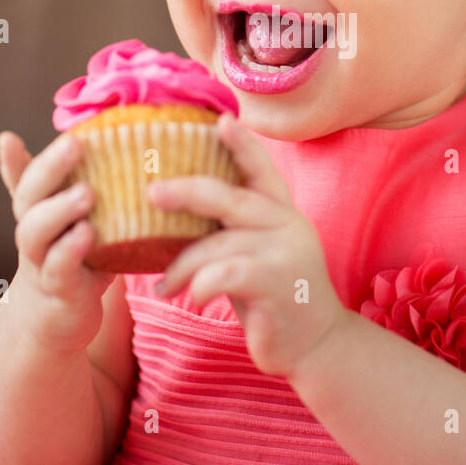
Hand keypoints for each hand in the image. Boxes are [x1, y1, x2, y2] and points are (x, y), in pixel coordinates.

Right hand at [0, 129, 112, 353]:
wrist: (57, 319)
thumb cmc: (77, 259)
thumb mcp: (79, 222)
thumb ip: (87, 189)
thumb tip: (112, 146)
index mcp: (39, 211)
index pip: (24, 179)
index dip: (11, 161)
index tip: (7, 138)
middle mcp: (33, 232)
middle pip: (28, 197)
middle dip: (49, 168)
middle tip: (74, 144)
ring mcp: (41, 261)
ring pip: (34, 232)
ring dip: (59, 209)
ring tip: (87, 193)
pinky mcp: (57, 289)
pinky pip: (57, 267)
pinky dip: (69, 249)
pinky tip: (87, 233)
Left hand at [146, 112, 347, 378]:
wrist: (313, 344)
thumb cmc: (272, 294)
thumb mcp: (257, 252)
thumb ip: (233, 227)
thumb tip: (176, 204)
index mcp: (282, 212)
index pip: (261, 169)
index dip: (242, 144)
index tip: (220, 120)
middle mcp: (288, 225)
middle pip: (232, 198)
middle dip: (189, 191)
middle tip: (152, 192)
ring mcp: (286, 255)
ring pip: (219, 245)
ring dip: (182, 265)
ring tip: (164, 285)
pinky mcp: (278, 287)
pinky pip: (226, 275)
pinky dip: (200, 284)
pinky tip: (190, 296)